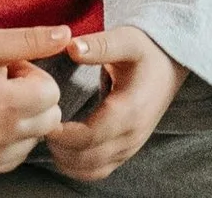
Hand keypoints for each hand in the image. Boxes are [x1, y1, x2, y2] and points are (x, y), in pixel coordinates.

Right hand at [0, 25, 72, 174]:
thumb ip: (32, 39)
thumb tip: (67, 34)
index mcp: (4, 103)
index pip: (51, 93)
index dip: (34, 78)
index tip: (11, 73)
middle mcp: (1, 136)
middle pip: (49, 118)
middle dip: (34, 100)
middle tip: (5, 87)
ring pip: (36, 137)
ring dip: (25, 119)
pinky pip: (20, 154)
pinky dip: (13, 138)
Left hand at [41, 28, 184, 180]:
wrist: (172, 64)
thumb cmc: (148, 50)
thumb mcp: (126, 39)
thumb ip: (99, 45)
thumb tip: (71, 47)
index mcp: (130, 111)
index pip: (89, 137)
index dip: (63, 134)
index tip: (44, 119)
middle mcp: (131, 136)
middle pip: (87, 159)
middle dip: (60, 148)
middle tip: (40, 126)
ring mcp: (130, 147)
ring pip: (92, 170)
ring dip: (67, 160)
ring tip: (50, 136)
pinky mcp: (127, 150)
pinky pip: (99, 170)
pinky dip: (79, 167)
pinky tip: (64, 149)